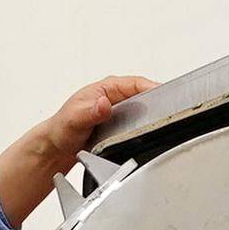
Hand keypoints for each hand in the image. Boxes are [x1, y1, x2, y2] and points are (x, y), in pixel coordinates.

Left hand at [0, 75, 158, 222]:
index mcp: (105, 88)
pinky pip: (139, 120)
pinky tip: (151, 132)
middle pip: (144, 94)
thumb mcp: (75, 118)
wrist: (57, 146)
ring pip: (144, 108)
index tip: (166, 96)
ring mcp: (118, 109)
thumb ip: (90, 112)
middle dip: (158, 101)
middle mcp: (114, 95)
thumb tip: (103, 104)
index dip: (152, 88)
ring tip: (165, 121)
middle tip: (171, 111)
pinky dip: (146, 124)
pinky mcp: (120, 122)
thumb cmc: (62, 129)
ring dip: (153, 114)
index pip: (136, 83)